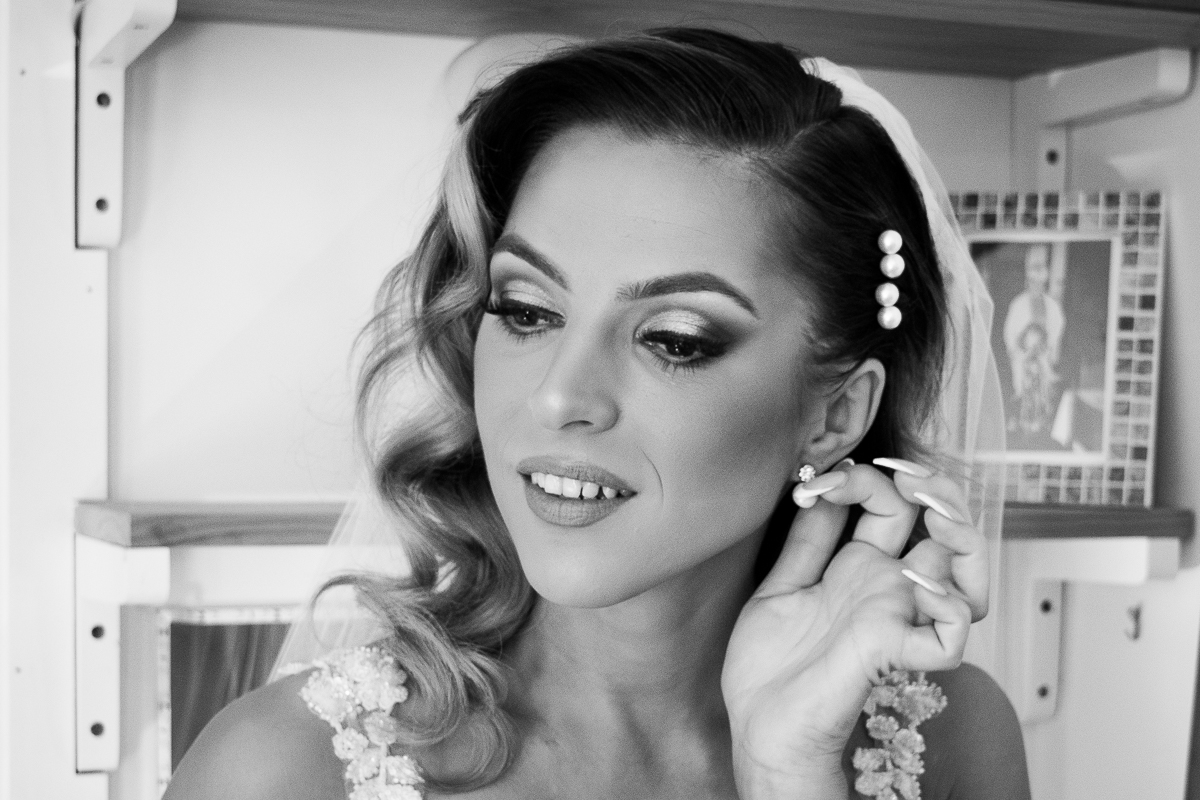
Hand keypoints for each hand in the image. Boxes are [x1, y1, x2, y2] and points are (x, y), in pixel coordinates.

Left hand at [720, 459, 986, 799]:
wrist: (759, 724)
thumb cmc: (771, 666)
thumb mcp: (781, 586)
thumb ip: (806, 541)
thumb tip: (818, 488)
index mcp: (857, 567)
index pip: (892, 506)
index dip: (865, 480)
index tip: (818, 480)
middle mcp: (883, 586)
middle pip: (943, 526)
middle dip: (934, 489)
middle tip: (902, 477)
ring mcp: (894, 617)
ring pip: (966, 571)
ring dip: (958, 535)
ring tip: (930, 514)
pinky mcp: (894, 653)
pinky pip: (953, 632)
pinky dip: (948, 604)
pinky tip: (914, 582)